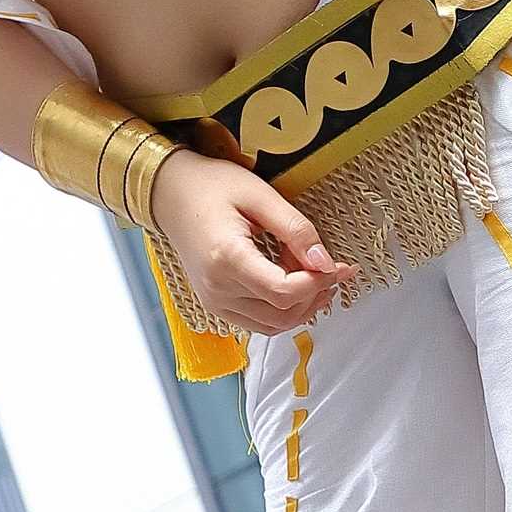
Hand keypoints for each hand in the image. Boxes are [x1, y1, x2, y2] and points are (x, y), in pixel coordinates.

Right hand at [150, 154, 354, 337]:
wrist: (171, 193)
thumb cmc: (211, 186)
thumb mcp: (260, 196)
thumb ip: (296, 230)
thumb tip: (326, 262)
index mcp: (227, 259)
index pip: (285, 292)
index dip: (320, 283)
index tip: (340, 266)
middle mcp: (218, 288)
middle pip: (282, 314)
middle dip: (316, 295)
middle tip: (330, 267)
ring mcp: (214, 301)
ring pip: (273, 325)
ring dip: (301, 306)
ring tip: (312, 275)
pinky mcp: (215, 304)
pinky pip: (258, 322)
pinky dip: (282, 309)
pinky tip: (291, 283)